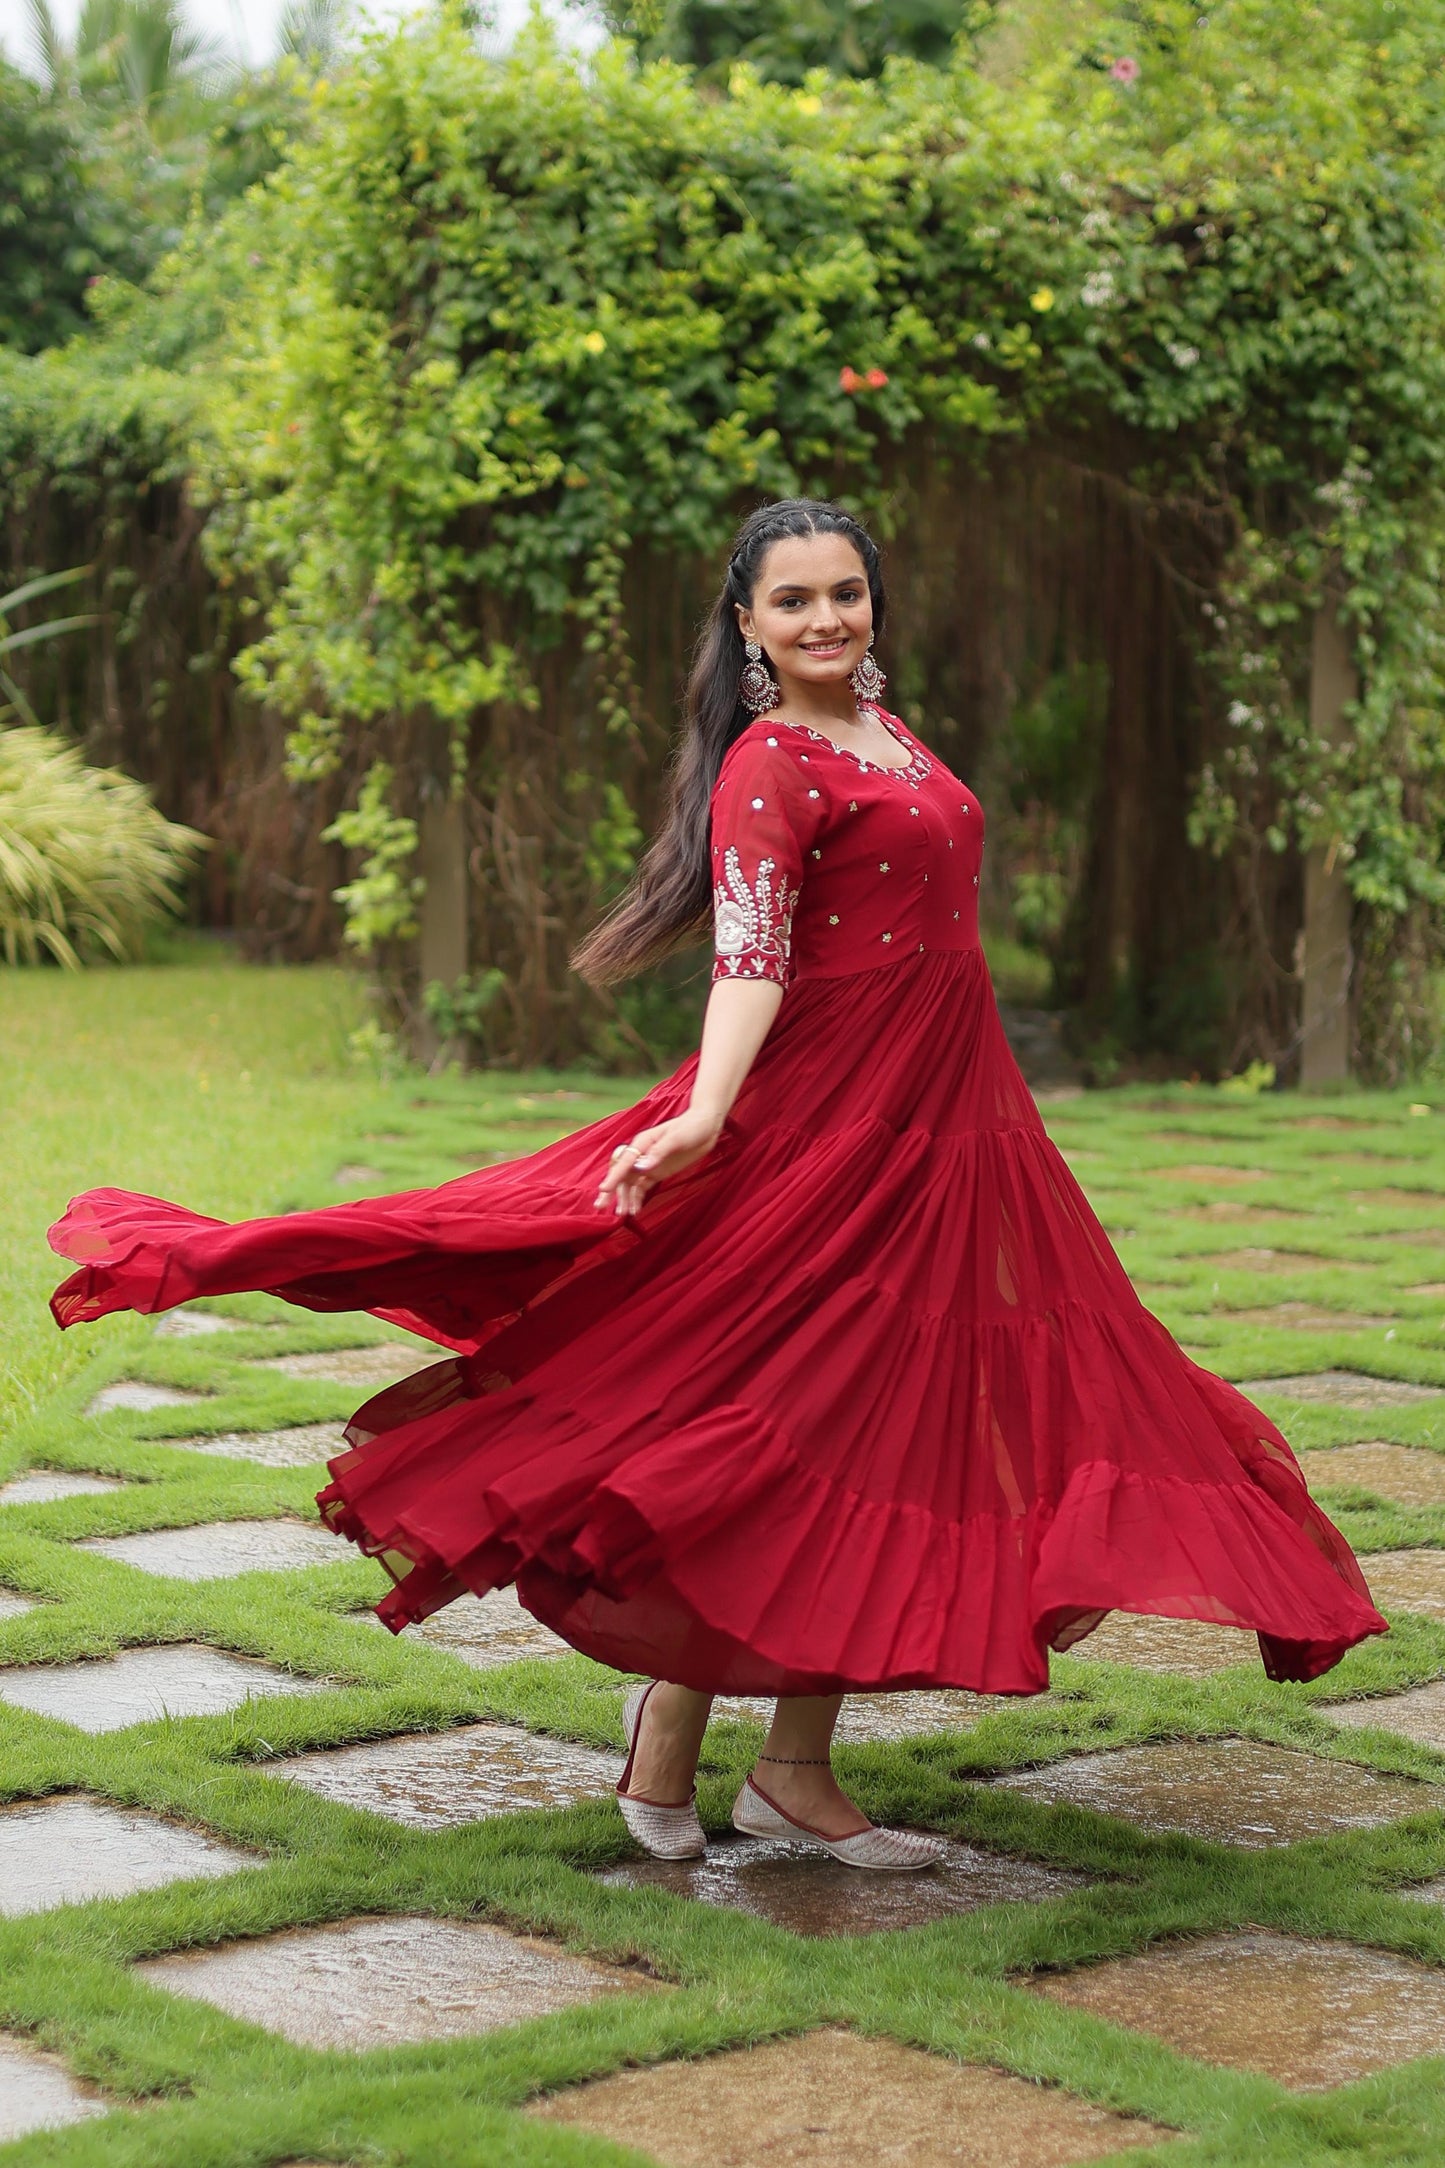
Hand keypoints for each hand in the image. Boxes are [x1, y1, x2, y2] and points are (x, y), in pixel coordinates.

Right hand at [593, 1107, 723, 1216]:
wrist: (705, 1126)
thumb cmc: (691, 1127)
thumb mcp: (676, 1138)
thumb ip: (658, 1152)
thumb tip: (641, 1166)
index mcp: (642, 1142)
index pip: (624, 1161)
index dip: (614, 1176)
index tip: (604, 1190)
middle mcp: (641, 1154)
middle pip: (621, 1174)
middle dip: (611, 1190)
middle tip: (600, 1207)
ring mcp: (648, 1164)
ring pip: (629, 1183)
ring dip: (623, 1197)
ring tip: (620, 1214)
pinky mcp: (656, 1172)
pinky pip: (642, 1187)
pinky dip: (637, 1198)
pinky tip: (635, 1210)